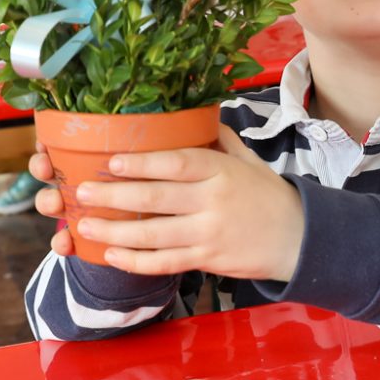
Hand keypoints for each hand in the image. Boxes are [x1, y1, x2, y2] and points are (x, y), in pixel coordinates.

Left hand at [30, 130, 304, 279]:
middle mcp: (212, 202)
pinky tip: (112, 256)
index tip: (110, 162)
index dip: (141, 164)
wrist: (299, 239)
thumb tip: (194, 115)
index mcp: (220, 171)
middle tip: (80, 194)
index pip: (175, 164)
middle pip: (155, 199)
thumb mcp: (248, 160)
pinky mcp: (207, 259)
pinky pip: (166, 263)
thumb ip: (219, 139)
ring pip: (154, 235)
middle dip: (114, 197)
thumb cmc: (268, 195)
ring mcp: (209, 234)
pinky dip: (136, 262)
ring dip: (115, 232)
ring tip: (85, 225)